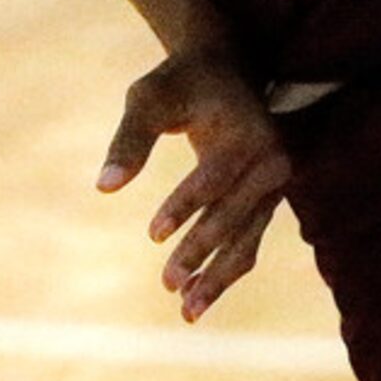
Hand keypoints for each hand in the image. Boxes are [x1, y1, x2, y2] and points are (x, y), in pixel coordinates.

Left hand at [99, 48, 289, 321]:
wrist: (222, 69)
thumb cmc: (180, 82)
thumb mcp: (150, 98)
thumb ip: (130, 140)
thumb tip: (104, 187)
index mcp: (249, 133)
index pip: (215, 178)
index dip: (184, 207)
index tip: (152, 235)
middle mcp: (272, 161)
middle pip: (234, 216)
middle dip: (200, 252)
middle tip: (167, 284)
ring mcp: (275, 184)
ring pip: (247, 239)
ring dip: (217, 276)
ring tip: (185, 311)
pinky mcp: (268, 200)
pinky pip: (248, 240)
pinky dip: (225, 268)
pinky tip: (198, 297)